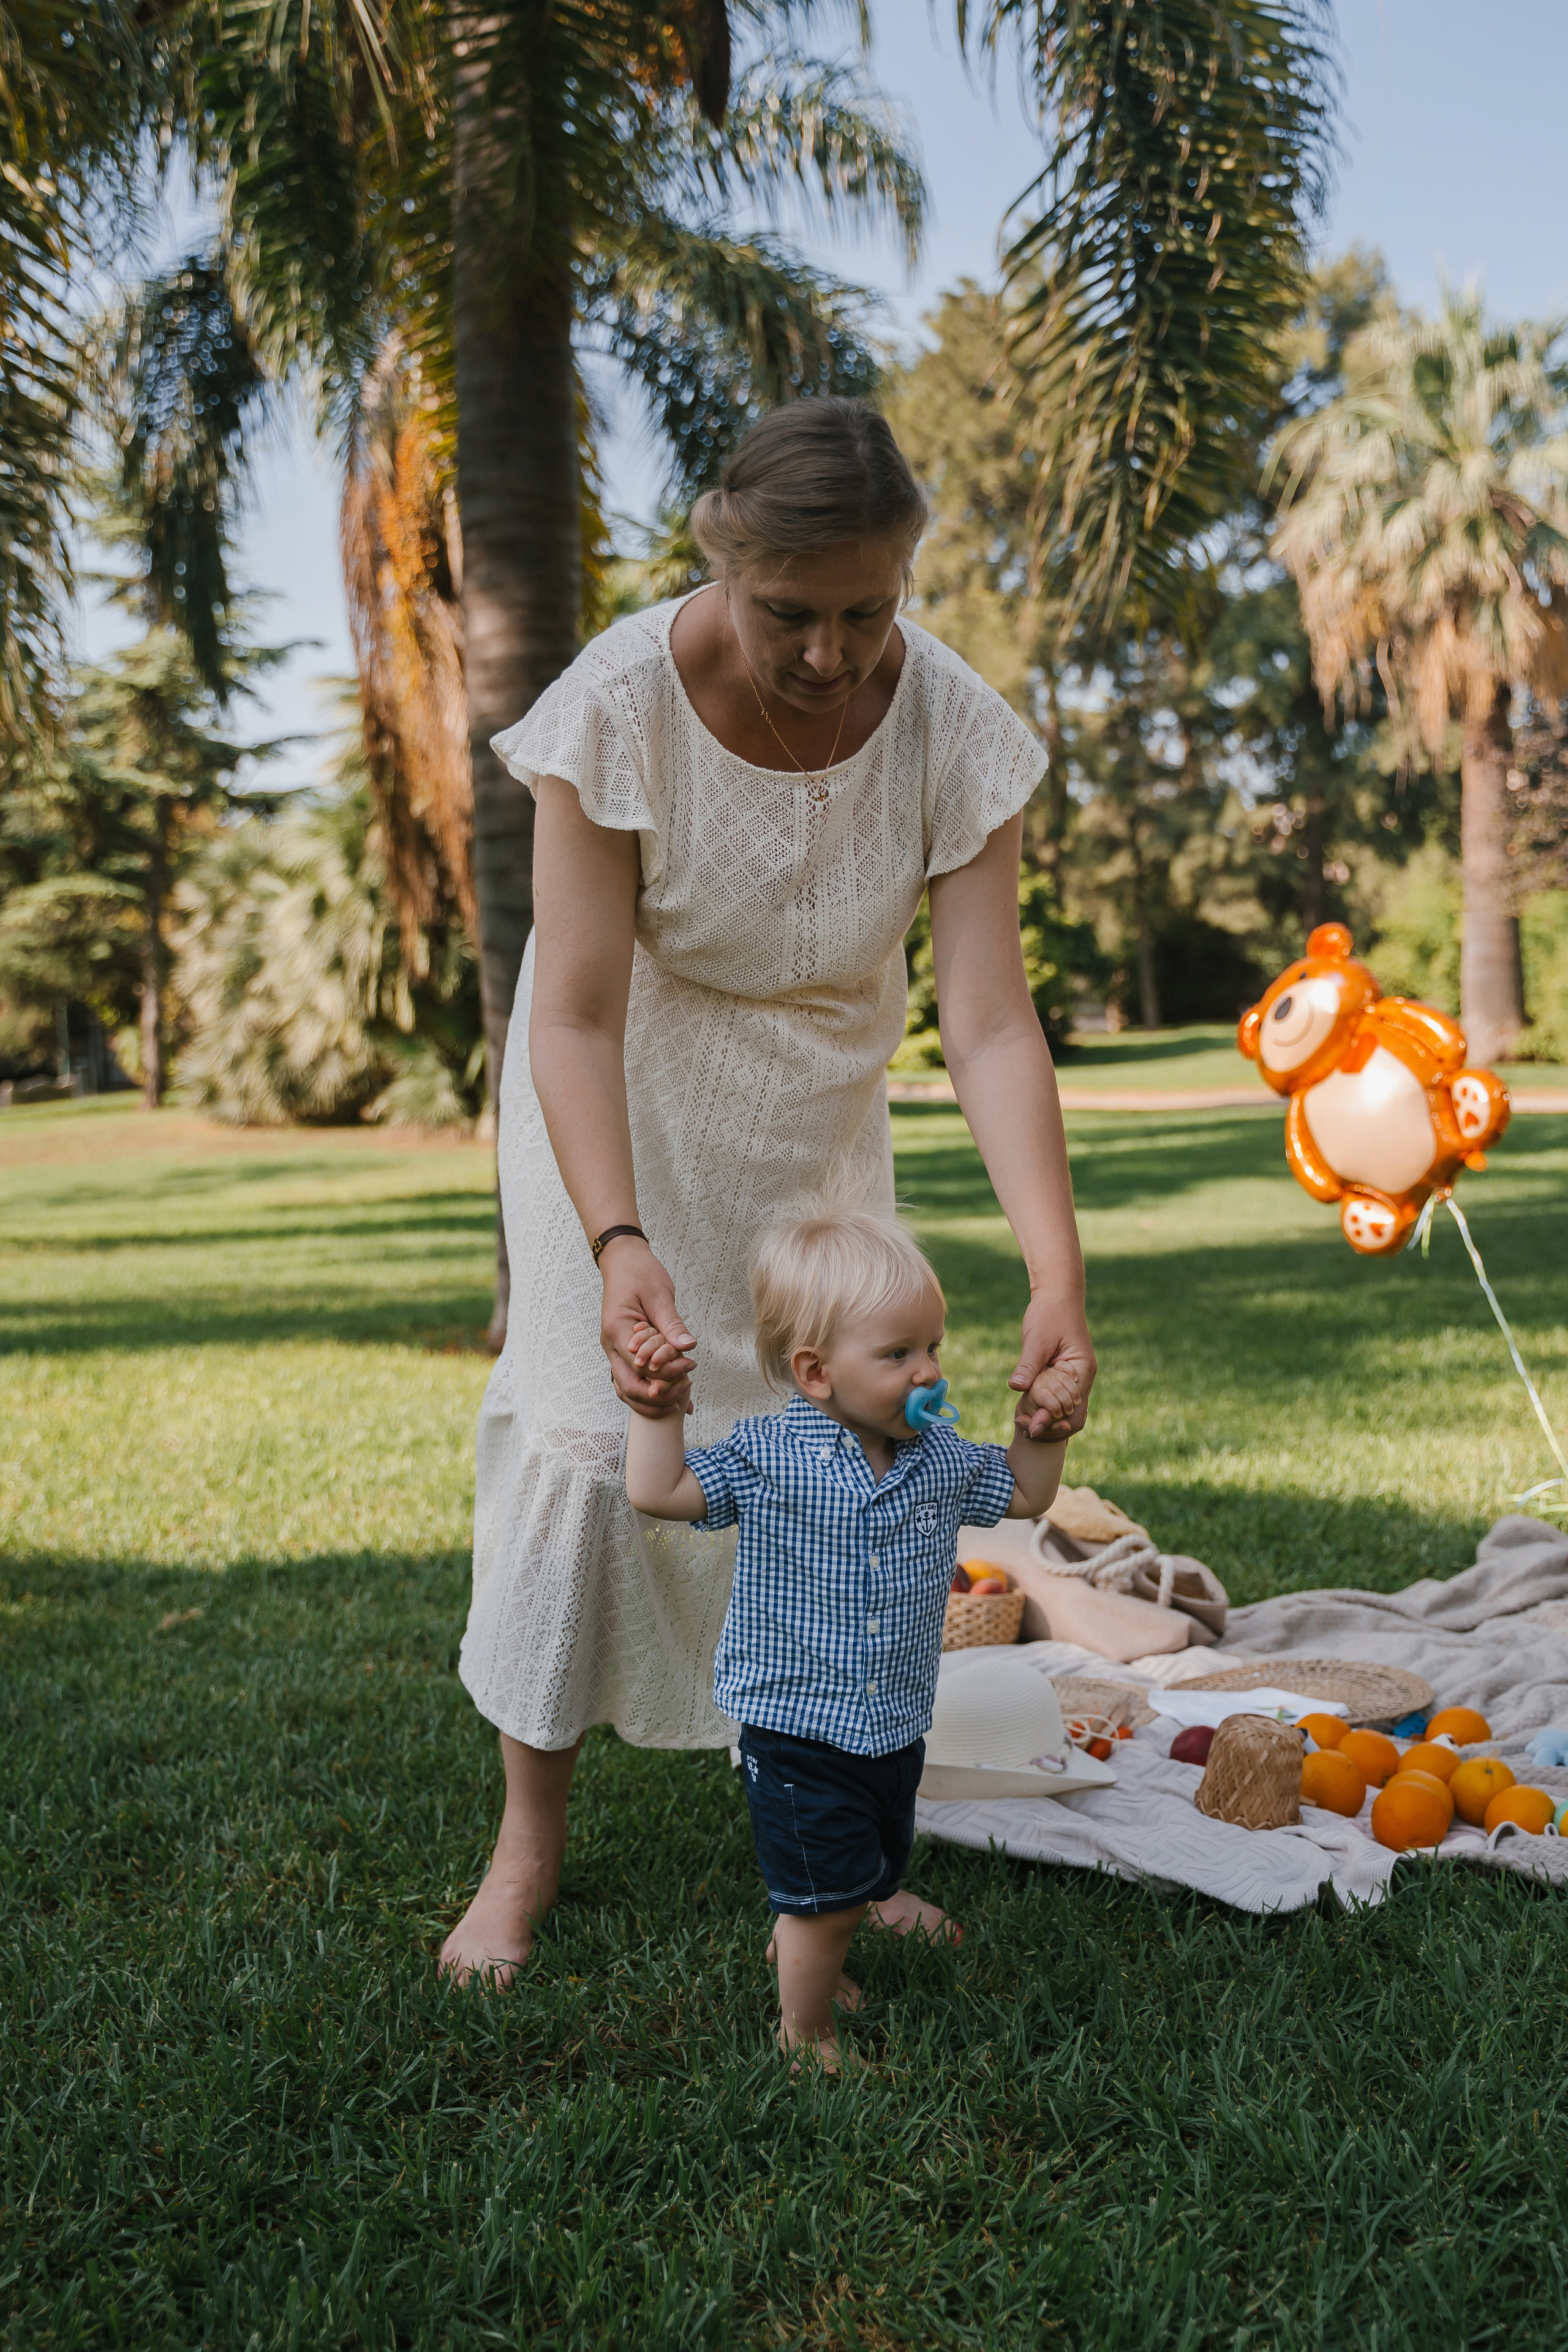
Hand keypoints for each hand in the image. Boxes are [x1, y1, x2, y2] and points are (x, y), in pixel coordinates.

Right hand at [600, 1241, 695, 1419]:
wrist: (623, 1261)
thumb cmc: (640, 1273)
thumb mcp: (659, 1295)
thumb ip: (672, 1324)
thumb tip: (688, 1346)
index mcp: (616, 1329)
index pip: (640, 1366)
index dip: (666, 1374)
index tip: (690, 1366)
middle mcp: (610, 1344)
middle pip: (629, 1387)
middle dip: (658, 1396)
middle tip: (687, 1388)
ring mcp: (614, 1350)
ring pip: (627, 1388)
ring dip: (652, 1398)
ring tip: (682, 1396)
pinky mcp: (623, 1350)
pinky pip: (634, 1377)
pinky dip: (651, 1388)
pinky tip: (674, 1396)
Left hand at [1009, 1296, 1094, 1439]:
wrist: (1056, 1294)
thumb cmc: (1049, 1313)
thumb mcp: (1037, 1340)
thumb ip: (1028, 1365)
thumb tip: (1016, 1389)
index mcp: (1082, 1371)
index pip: (1072, 1410)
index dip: (1051, 1422)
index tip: (1028, 1427)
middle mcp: (1082, 1379)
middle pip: (1071, 1417)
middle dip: (1049, 1425)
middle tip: (1023, 1426)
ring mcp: (1074, 1378)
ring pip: (1064, 1409)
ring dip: (1046, 1416)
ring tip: (1022, 1419)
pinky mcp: (1063, 1374)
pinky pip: (1056, 1397)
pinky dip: (1044, 1404)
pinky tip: (1027, 1407)